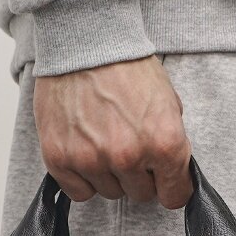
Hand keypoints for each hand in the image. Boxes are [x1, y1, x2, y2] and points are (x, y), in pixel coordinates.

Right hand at [34, 55, 192, 207]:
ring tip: (103, 138)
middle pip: (141, 194)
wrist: (85, 40)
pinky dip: (82, 177)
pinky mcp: (60, 158)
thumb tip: (170, 173)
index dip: (171, 185)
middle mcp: (129, 156)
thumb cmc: (128, 66)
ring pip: (110, 192)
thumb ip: (172, 143)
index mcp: (165, 143)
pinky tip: (84, 150)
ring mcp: (91, 160)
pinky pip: (79, 192)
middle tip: (129, 144)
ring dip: (110, 174)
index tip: (164, 178)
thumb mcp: (169, 102)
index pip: (175, 195)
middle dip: (139, 174)